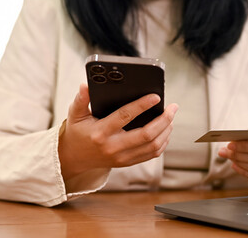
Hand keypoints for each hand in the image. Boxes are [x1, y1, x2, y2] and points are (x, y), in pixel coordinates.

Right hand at [58, 84, 178, 179]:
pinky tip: (166, 130)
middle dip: (164, 120)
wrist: (74, 158)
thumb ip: (80, 99)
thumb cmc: (77, 132)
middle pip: (146, 135)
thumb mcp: (75, 114)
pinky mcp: (127, 162)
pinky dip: (162, 142)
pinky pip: (151, 154)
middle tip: (173, 107)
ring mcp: (122, 157)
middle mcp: (113, 147)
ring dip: (166, 131)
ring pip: (153, 146)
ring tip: (171, 117)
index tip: (156, 97)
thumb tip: (85, 85)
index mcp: (100, 133)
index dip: (142, 105)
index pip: (125, 117)